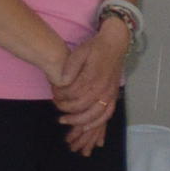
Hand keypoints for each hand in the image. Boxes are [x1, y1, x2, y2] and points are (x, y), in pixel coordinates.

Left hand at [51, 23, 124, 154]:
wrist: (115, 44)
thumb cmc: (96, 47)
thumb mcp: (79, 52)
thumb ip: (70, 67)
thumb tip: (61, 82)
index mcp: (92, 77)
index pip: (72, 93)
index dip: (60, 96)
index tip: (53, 92)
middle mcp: (102, 88)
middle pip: (80, 106)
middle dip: (64, 107)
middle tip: (55, 103)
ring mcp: (110, 93)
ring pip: (94, 114)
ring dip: (78, 120)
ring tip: (64, 120)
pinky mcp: (114, 96)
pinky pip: (107, 114)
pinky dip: (96, 122)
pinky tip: (85, 126)